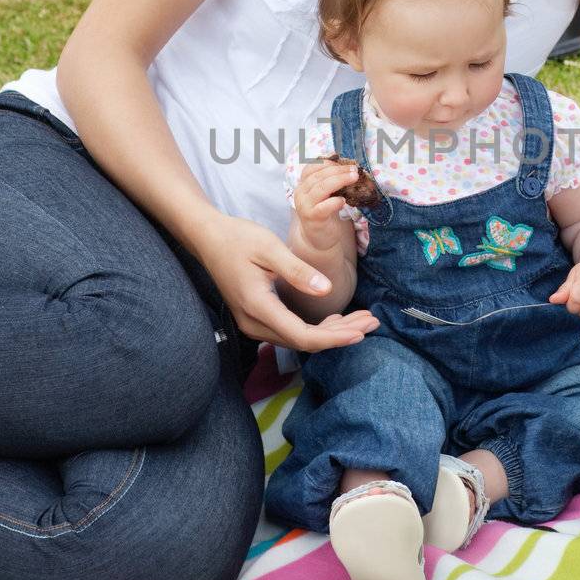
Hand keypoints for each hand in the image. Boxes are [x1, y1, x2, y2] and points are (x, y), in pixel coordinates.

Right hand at [197, 214, 377, 350]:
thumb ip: (297, 271)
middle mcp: (254, 323)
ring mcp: (253, 323)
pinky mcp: (256, 317)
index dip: (334, 337)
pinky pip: (290, 331)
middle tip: (372, 323)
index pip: (303, 336)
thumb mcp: (270, 248)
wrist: (208, 238)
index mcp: (258, 306)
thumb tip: (326, 289)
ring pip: (298, 338)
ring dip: (331, 331)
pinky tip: (336, 318)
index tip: (361, 332)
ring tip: (362, 320)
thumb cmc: (237, 238)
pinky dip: (316, 327)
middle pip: (304, 341)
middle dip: (340, 334)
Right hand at [293, 158, 360, 254]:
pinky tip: (344, 201)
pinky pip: (323, 207)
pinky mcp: (312, 218)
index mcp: (303, 184)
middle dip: (338, 170)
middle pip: (318, 176)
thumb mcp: (326, 193)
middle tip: (354, 170)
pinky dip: (334, 202)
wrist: (319, 238)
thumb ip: (332, 180)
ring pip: (321, 188)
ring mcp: (305, 205)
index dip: (328, 162)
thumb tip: (349, 166)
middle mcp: (300, 193)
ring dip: (340, 180)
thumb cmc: (325, 212)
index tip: (344, 162)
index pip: (311, 167)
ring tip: (354, 178)